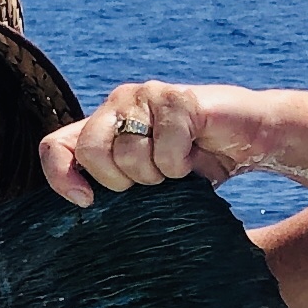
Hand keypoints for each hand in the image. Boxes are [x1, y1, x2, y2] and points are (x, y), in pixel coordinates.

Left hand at [39, 80, 269, 206]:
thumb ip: (116, 185)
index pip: (54, 146)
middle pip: (91, 152)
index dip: (60, 176)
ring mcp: (146, 94)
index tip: (86, 202)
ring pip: (130, 154)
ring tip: (180, 163)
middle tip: (155, 179)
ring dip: (160, 174)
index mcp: (104, 124)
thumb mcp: (149, 180)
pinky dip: (184, 164)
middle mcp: (118, 103)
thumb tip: (84, 212)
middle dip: (123, 180)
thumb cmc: (198, 162)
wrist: (253, 136)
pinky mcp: (177, 97)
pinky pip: (166, 150)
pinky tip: (197, 152)